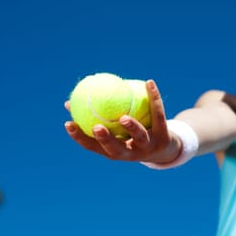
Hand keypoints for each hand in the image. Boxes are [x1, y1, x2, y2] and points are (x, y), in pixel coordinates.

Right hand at [64, 79, 180, 162]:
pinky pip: (158, 115)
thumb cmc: (133, 135)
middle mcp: (131, 153)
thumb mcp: (115, 129)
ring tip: (123, 117)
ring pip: (140, 137)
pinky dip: (154, 99)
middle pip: (116, 150)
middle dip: (106, 140)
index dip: (80, 138)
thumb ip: (97, 116)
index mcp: (115, 152)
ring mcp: (149, 147)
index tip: (68, 123)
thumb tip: (70, 102)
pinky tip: (149, 82)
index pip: (94, 147)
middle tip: (96, 127)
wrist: (167, 149)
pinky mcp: (165, 137)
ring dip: (132, 127)